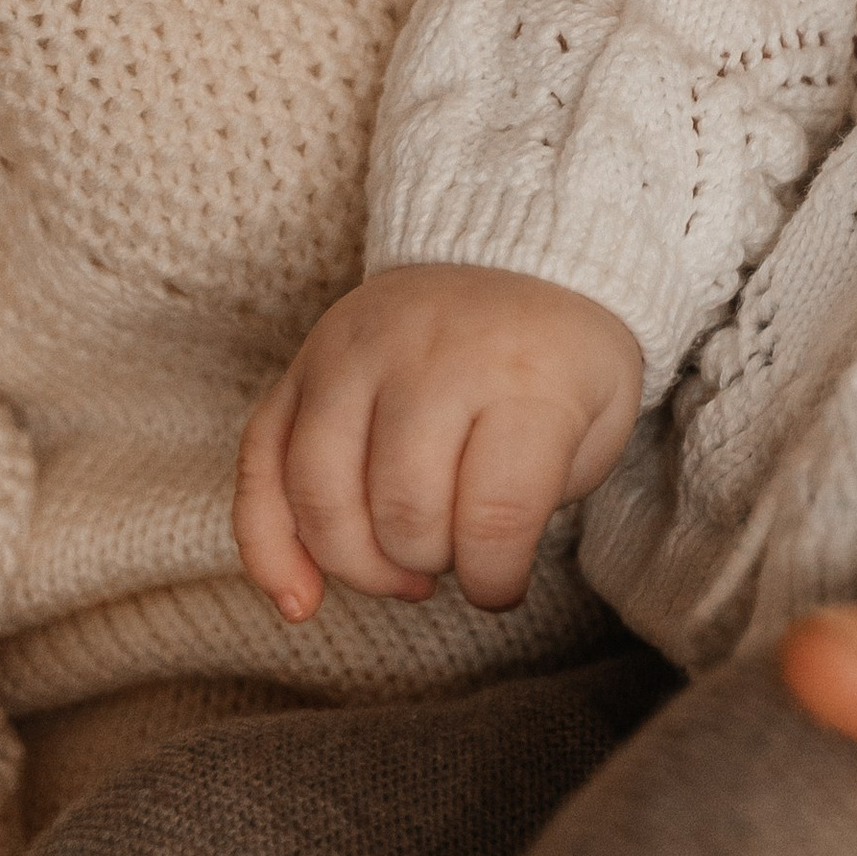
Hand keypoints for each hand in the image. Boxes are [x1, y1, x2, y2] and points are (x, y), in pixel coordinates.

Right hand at [233, 265, 643, 619]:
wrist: (516, 255)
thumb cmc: (560, 358)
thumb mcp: (598, 419)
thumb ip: (544, 498)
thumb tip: (475, 576)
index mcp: (525, 374)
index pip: (496, 514)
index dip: (496, 579)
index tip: (502, 587)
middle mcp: (431, 358)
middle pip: (403, 511)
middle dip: (429, 562)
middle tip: (457, 552)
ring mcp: (355, 354)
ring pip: (321, 496)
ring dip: (358, 563)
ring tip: (402, 567)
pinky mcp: (302, 363)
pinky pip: (258, 463)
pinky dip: (268, 546)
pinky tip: (299, 600)